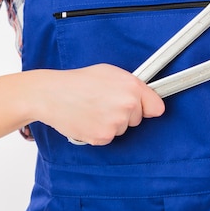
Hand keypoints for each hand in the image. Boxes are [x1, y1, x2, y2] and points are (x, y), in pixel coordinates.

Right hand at [34, 64, 164, 145]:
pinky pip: (109, 137)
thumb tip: (146, 97)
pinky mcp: (103, 137)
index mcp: (132, 88)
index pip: (157, 107)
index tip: (143, 108)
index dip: (148, 107)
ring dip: (112, 123)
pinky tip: (89, 119)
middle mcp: (127, 106)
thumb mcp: (111, 73)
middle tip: (105, 103)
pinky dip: (100, 132)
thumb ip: (132, 85)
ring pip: (123, 129)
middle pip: (138, 119)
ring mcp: (116, 123)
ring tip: (94, 109)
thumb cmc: (79, 81)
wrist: (52, 95)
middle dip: (126, 114)